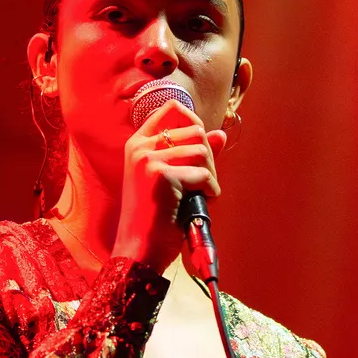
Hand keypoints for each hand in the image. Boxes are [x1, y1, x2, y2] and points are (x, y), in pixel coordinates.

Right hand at [112, 99, 227, 274]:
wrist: (139, 249)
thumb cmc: (155, 218)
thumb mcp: (172, 179)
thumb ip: (192, 153)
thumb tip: (220, 133)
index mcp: (137, 144)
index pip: (172, 108)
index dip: (195, 122)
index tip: (201, 147)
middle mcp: (140, 147)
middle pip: (195, 130)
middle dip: (209, 156)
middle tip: (204, 182)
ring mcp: (148, 159)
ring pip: (201, 151)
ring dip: (210, 175)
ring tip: (201, 194)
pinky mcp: (161, 175)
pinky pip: (202, 174)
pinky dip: (210, 190)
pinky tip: (201, 202)